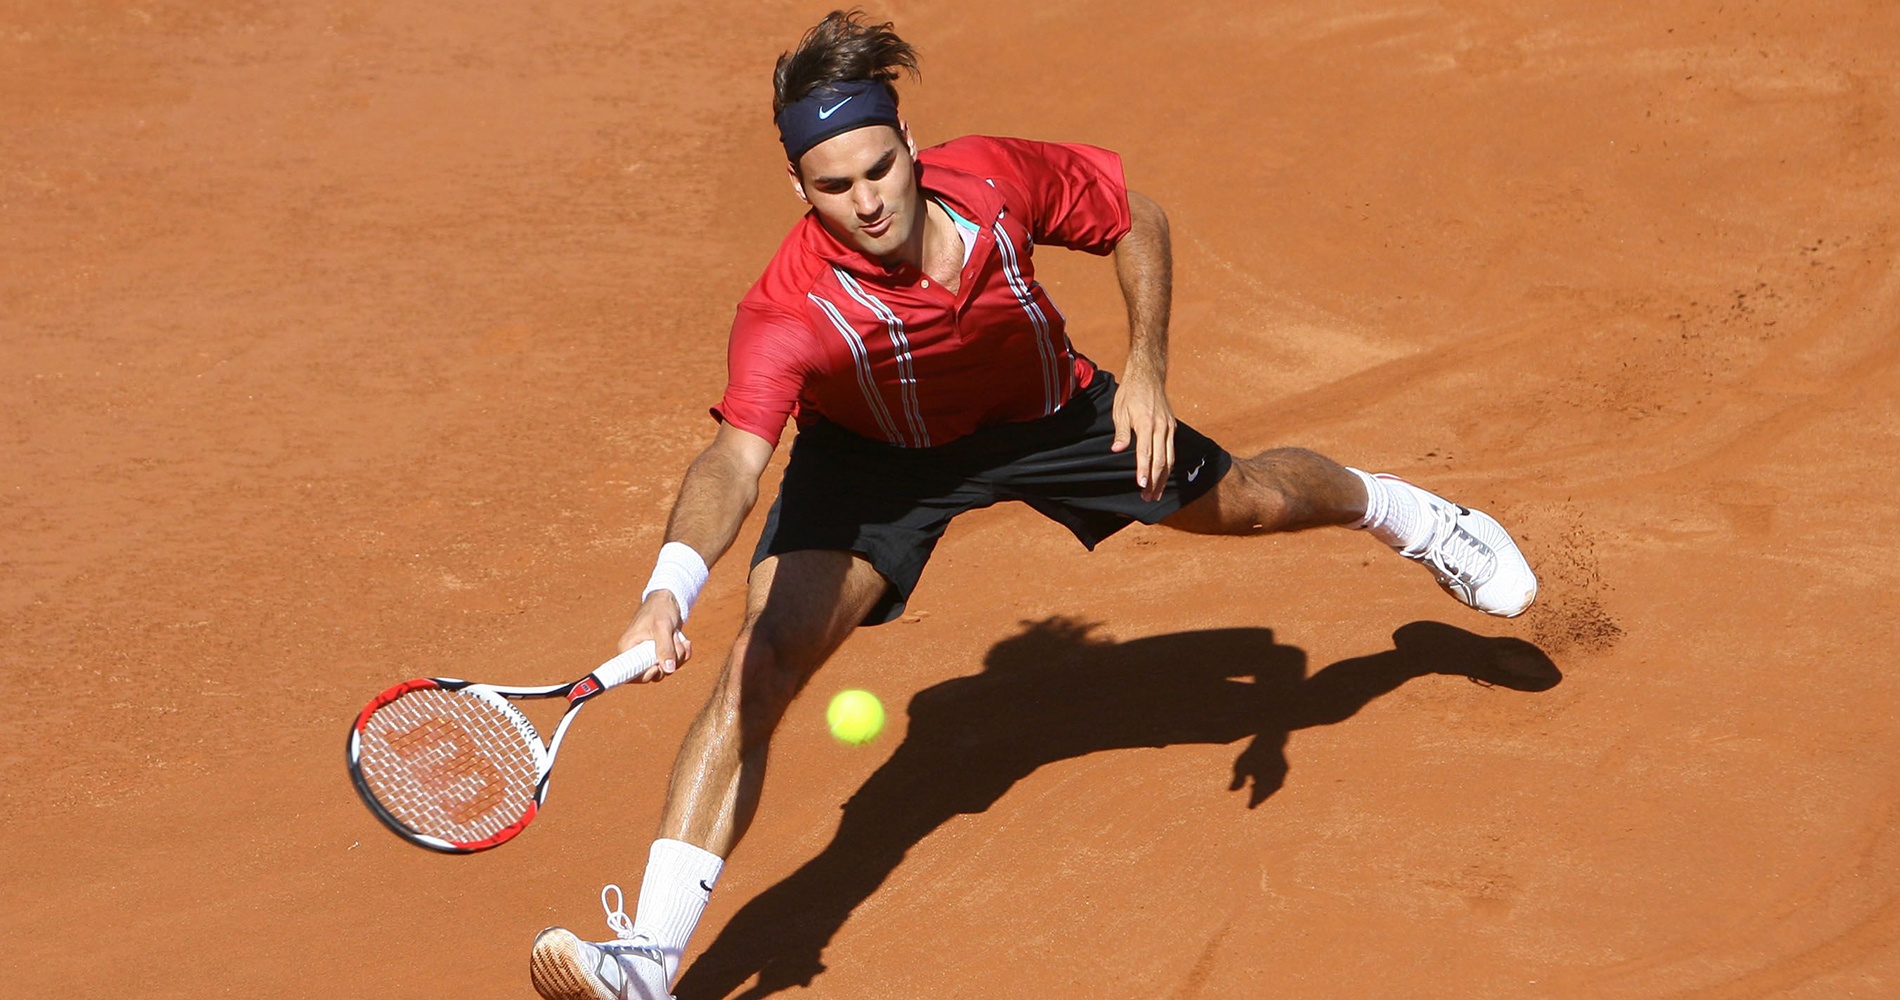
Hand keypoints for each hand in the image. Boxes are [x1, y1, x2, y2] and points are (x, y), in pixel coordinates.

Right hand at [618, 591, 692, 681]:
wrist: (669, 600)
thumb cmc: (660, 609)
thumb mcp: (662, 628)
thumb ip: (665, 648)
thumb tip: (668, 670)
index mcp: (627, 648)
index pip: (630, 674)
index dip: (645, 676)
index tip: (657, 668)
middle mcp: (636, 655)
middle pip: (653, 674)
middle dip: (669, 661)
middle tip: (675, 643)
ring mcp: (649, 655)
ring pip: (666, 669)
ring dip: (678, 656)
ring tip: (679, 638)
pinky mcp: (661, 653)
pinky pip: (673, 663)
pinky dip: (682, 655)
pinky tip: (685, 641)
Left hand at [1109, 370, 1176, 502]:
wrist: (1148, 376)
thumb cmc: (1130, 392)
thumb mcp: (1120, 410)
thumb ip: (1121, 432)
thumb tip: (1117, 449)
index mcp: (1146, 423)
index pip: (1146, 453)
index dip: (1143, 471)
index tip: (1141, 486)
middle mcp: (1161, 427)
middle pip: (1161, 460)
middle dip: (1155, 481)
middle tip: (1149, 497)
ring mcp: (1169, 427)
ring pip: (1170, 458)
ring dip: (1163, 477)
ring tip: (1156, 492)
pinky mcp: (1172, 427)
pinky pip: (1172, 450)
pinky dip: (1168, 465)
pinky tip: (1163, 476)